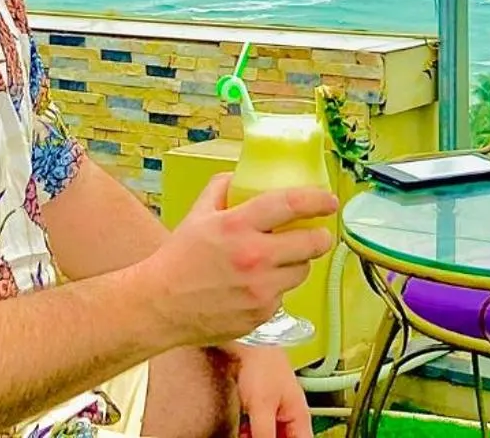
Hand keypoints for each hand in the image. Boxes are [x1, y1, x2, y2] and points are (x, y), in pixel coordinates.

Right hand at [141, 174, 338, 345]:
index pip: (291, 204)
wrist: (160, 306)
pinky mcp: (261, 314)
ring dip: (297, 264)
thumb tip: (239, 175)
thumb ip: (221, 189)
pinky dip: (276, 289)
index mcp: (238, 226)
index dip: (317, 200)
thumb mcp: (198, 215)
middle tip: (317, 234)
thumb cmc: (178, 259)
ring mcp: (260, 290)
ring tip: (281, 260)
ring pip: (301, 272)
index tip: (330, 200)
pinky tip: (258, 285)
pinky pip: (283, 296)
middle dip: (319, 237)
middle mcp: (255, 258)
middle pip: (311, 244)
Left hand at [234, 343, 313, 437]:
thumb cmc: (263, 364)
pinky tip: (241, 433)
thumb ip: (265, 435)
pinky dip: (248, 434)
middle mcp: (289, 416)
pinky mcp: (258, 409)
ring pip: (269, 437)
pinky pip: (255, 431)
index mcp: (299, 416)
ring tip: (247, 434)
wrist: (247, 341)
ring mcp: (273, 412)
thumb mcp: (263, 407)